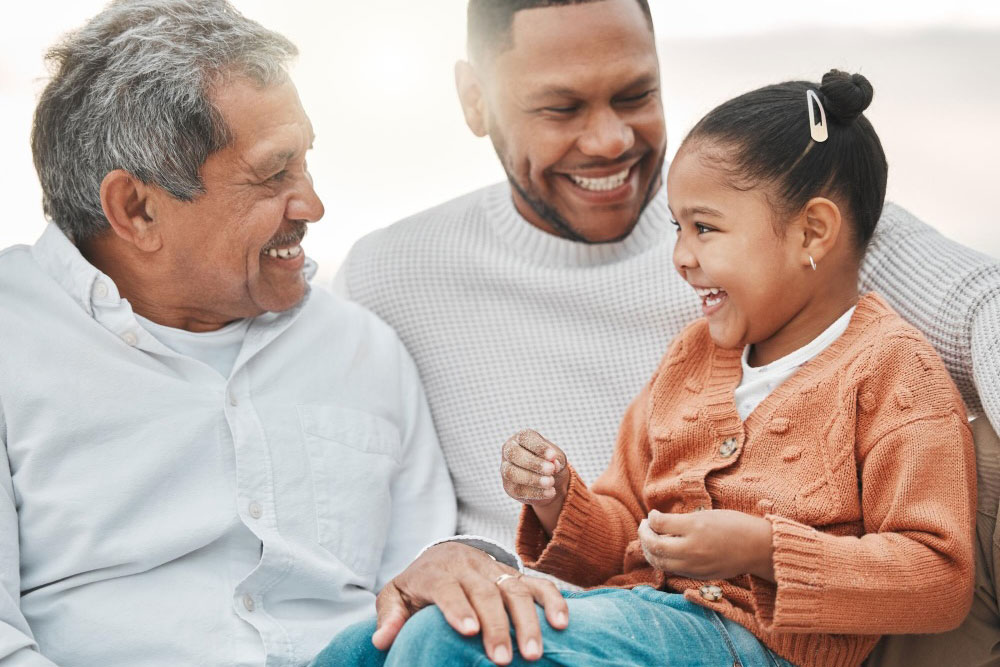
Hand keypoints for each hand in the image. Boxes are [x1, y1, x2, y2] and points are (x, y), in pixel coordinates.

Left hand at [373, 542, 568, 664]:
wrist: (443, 554)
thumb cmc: (418, 584)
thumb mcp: (396, 595)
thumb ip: (390, 616)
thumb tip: (382, 640)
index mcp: (438, 572)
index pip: (447, 587)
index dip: (458, 608)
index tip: (468, 632)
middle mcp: (469, 567)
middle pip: (485, 592)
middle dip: (496, 625)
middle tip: (503, 660)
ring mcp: (495, 569)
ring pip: (515, 589)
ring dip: (527, 620)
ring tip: (534, 652)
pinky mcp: (514, 575)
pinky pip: (538, 583)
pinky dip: (552, 599)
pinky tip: (561, 623)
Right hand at [501, 430, 570, 534]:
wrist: (549, 479)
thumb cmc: (551, 461)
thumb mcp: (558, 457)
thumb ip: (556, 459)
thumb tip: (553, 464)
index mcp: (521, 438)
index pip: (525, 437)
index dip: (539, 447)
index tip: (553, 456)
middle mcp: (509, 451)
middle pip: (513, 453)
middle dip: (533, 463)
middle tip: (551, 469)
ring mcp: (506, 469)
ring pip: (512, 473)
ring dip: (532, 479)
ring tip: (550, 482)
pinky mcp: (509, 487)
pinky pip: (518, 490)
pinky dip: (536, 492)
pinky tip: (550, 492)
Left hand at [638, 509, 774, 580]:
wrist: (758, 548)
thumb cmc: (734, 525)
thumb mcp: (706, 515)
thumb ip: (680, 521)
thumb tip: (655, 521)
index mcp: (695, 527)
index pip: (659, 525)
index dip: (651, 519)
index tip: (652, 515)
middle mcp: (692, 549)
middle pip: (655, 547)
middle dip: (644, 536)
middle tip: (644, 527)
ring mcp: (695, 565)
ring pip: (661, 563)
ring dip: (649, 552)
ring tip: (649, 540)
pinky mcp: (699, 576)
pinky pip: (673, 571)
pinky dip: (662, 562)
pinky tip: (663, 552)